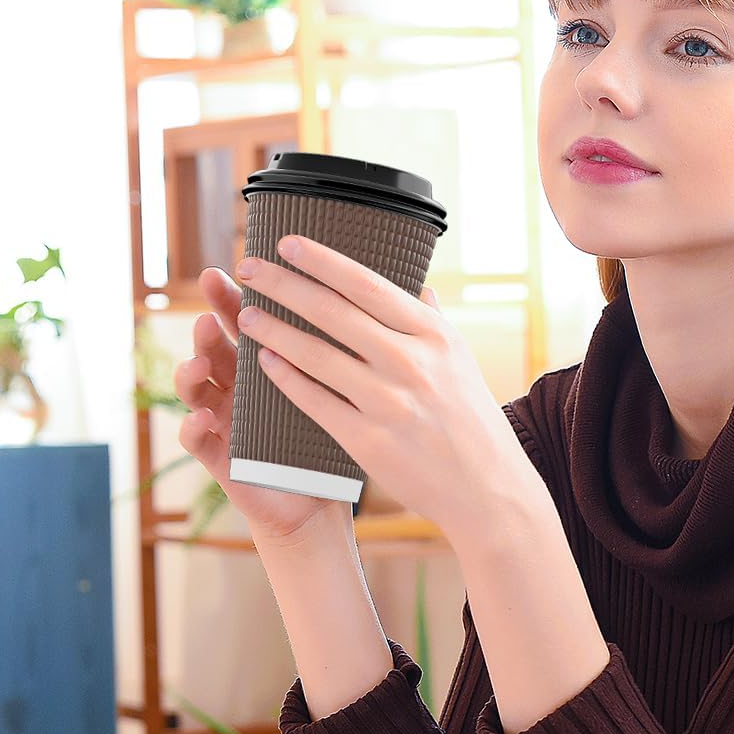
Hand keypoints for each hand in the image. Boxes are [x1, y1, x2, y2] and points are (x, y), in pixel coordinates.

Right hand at [174, 265, 352, 547]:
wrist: (318, 498)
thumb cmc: (333, 436)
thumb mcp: (343, 387)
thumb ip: (351, 347)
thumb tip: (404, 296)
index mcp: (267, 360)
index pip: (252, 318)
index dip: (245, 292)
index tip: (245, 263)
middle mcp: (238, 384)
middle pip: (216, 341)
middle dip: (212, 313)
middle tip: (212, 290)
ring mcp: (224, 417)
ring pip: (194, 385)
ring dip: (191, 367)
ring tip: (198, 359)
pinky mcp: (219, 456)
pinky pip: (195, 439)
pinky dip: (192, 427)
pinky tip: (202, 418)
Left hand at [233, 233, 520, 540]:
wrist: (488, 489)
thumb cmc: (474, 423)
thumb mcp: (462, 362)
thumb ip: (433, 322)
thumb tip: (420, 288)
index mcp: (433, 335)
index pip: (366, 284)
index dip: (321, 261)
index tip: (287, 243)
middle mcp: (411, 362)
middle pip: (332, 311)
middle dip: (282, 285)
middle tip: (249, 267)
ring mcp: (389, 402)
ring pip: (315, 355)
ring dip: (273, 330)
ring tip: (246, 316)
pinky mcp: (369, 442)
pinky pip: (316, 401)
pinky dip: (286, 378)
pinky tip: (265, 362)